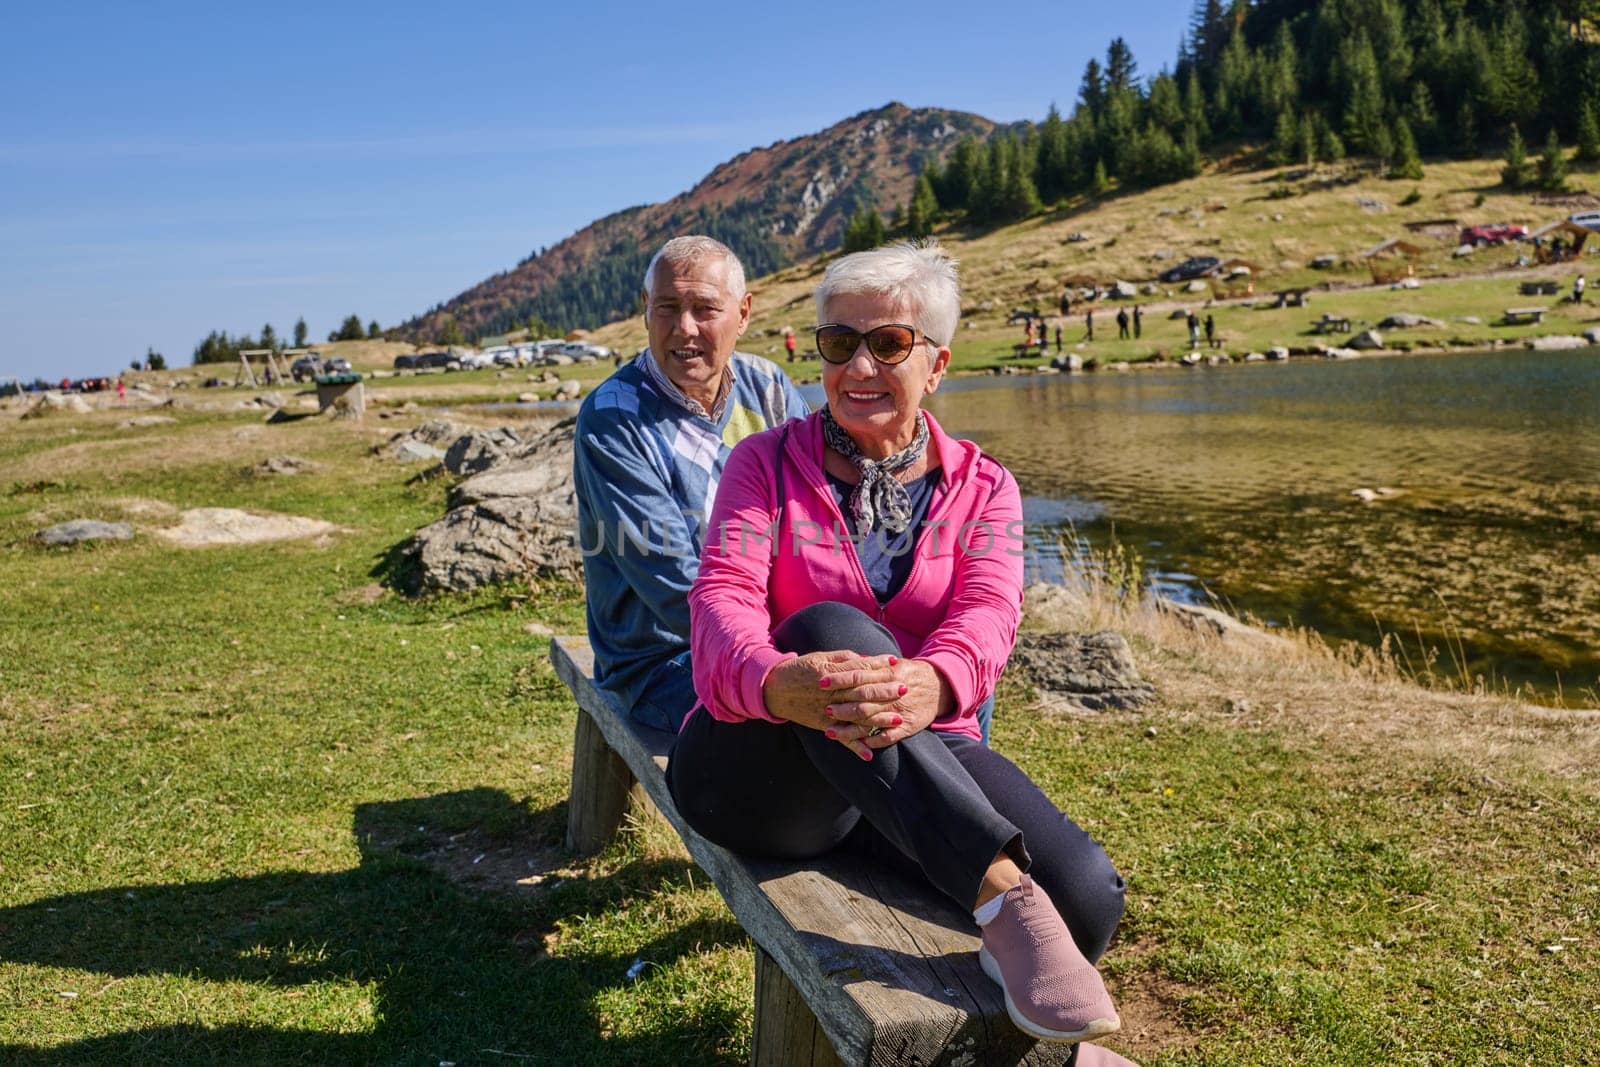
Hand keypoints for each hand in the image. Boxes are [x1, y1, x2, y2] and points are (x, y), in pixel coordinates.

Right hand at [762, 650, 895, 735]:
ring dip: (878, 719)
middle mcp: (831, 693)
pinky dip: (854, 747)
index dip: (879, 665)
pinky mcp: (823, 725)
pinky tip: (869, 754)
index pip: (860, 669)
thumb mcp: (820, 657)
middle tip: (905, 689)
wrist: (774, 689)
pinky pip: (841, 738)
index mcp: (831, 673)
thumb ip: (845, 659)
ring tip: (898, 719)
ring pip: (856, 716)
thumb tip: (868, 660)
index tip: (897, 663)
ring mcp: (827, 711)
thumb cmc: (800, 669)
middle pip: (863, 692)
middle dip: (885, 691)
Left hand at [819, 658, 954, 755]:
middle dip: (842, 706)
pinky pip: (889, 736)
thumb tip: (849, 660)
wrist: (940, 686)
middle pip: (863, 700)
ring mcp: (900, 711)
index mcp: (888, 674)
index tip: (821, 681)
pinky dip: (873, 740)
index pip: (859, 675)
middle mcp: (893, 693)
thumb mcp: (894, 664)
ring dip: (850, 728)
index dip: (839, 679)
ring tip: (830, 732)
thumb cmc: (910, 674)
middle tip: (824, 708)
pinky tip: (858, 744)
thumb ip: (873, 664)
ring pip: (871, 721)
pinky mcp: (908, 726)